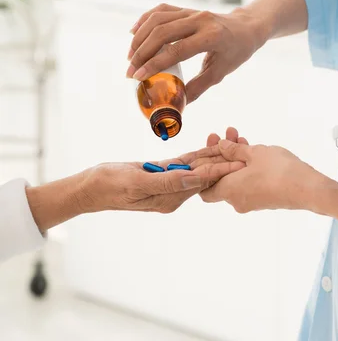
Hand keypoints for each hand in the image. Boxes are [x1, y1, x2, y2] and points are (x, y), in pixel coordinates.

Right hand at [80, 145, 244, 213]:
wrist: (89, 188)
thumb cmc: (109, 186)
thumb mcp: (137, 182)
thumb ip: (166, 181)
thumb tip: (193, 178)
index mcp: (170, 199)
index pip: (201, 182)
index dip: (221, 171)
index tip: (240, 163)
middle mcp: (173, 193)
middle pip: (204, 175)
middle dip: (224, 161)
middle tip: (244, 147)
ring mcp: (169, 183)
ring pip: (197, 167)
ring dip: (214, 154)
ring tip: (233, 142)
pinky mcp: (162, 173)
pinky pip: (185, 163)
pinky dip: (199, 153)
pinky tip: (213, 145)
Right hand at [126, 4, 269, 102]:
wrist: (247, 28)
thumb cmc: (236, 52)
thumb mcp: (220, 72)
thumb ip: (198, 87)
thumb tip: (177, 106)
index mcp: (212, 37)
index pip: (177, 50)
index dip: (154, 64)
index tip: (138, 77)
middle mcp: (200, 20)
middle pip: (162, 32)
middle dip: (142, 53)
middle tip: (130, 71)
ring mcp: (192, 12)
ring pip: (158, 19)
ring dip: (140, 37)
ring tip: (130, 57)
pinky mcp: (186, 9)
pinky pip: (161, 11)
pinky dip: (144, 20)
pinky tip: (134, 33)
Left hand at [200, 138, 326, 213]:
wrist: (308, 190)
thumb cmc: (278, 170)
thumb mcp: (254, 153)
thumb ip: (234, 150)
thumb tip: (221, 146)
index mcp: (228, 190)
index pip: (203, 188)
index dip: (202, 171)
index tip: (208, 151)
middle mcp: (236, 200)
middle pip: (221, 179)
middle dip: (222, 156)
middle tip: (225, 136)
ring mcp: (251, 202)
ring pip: (236, 180)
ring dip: (236, 160)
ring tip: (240, 138)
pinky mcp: (265, 201)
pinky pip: (249, 184)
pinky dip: (247, 169)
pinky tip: (254, 152)